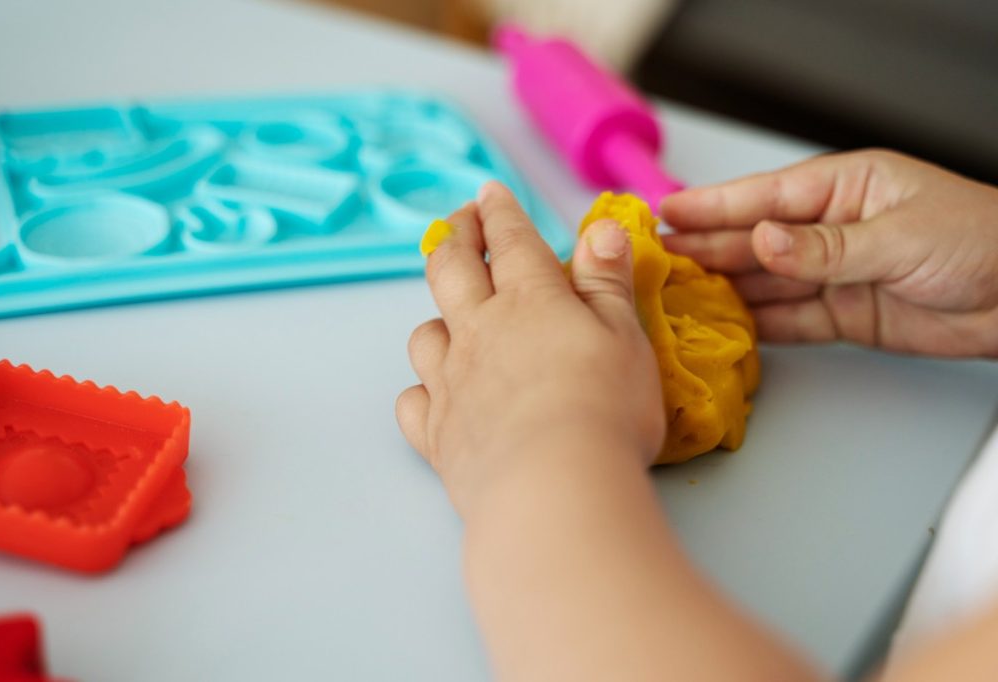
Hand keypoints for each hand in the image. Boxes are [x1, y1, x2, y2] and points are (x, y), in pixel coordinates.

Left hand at [395, 181, 663, 517]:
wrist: (553, 486)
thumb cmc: (603, 409)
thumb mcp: (625, 336)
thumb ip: (607, 282)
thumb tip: (600, 229)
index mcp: (530, 301)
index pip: (509, 240)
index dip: (499, 211)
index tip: (488, 192)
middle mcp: (480, 332)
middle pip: (451, 269)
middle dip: (454, 237)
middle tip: (458, 221)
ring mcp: (451, 383)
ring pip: (425, 335)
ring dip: (436, 319)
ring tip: (451, 318)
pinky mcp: (437, 435)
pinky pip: (412, 403)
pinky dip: (421, 393)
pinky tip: (435, 397)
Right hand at [660, 150, 997, 357]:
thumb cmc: (982, 241)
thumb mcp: (898, 236)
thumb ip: (824, 247)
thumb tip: (762, 241)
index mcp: (843, 189)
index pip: (765, 197)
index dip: (712, 206)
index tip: (666, 212)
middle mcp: (830, 230)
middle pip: (754, 241)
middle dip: (706, 248)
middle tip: (658, 258)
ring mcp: (834, 274)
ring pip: (765, 283)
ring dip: (724, 289)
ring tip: (677, 297)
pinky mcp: (844, 316)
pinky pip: (790, 320)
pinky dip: (758, 326)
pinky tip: (725, 327)